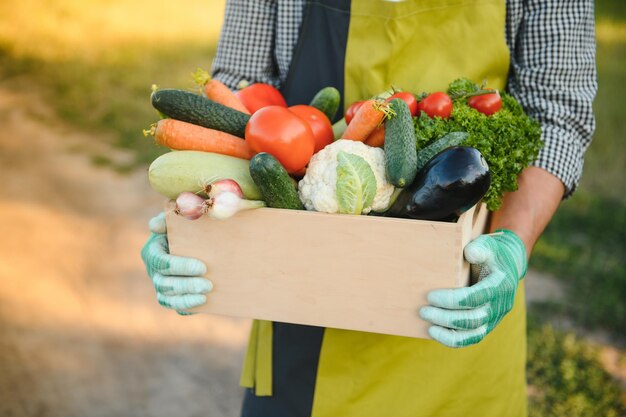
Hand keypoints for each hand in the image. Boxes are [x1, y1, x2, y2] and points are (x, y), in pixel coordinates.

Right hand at [140, 212, 212, 313]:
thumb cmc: (188, 226)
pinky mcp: (172, 296)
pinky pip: (175, 306)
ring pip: (168, 298)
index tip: (202, 266)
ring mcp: (162, 286)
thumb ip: (170, 217)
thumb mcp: (180, 217)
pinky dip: (187, 307)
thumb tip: (155, 225)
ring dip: (186, 298)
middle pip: (164, 284)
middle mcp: (154, 271)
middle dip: (186, 285)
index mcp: (153, 251)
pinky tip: (203, 304)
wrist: (197, 241)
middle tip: (208, 284)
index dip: (180, 266)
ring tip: (206, 295)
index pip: (162, 262)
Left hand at [419, 229, 526, 347]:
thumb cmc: (493, 254)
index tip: (430, 296)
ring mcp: (494, 318)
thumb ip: (480, 248)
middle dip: (445, 317)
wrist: (508, 266)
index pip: (474, 298)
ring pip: (473, 334)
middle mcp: (499, 306)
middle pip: (472, 319)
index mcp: (499, 286)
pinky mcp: (487, 324)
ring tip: (428, 326)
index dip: (451, 300)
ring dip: (448, 333)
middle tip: (423, 311)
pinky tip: (435, 333)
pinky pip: (472, 338)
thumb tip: (469, 253)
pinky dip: (454, 340)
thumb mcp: (489, 245)